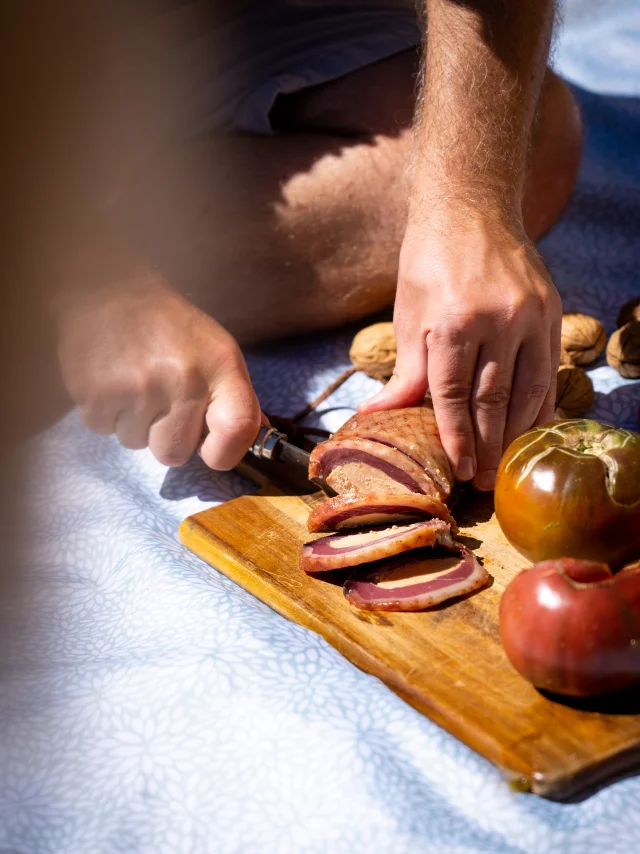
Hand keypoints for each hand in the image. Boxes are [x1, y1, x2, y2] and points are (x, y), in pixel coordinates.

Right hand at [55, 274, 261, 468]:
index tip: (213, 450)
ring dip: (134, 422)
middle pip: (175, 453)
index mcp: (220, 366)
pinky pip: (104, 430)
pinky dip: (106, 412)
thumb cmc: (169, 326)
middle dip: (166, 437)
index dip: (226, 452)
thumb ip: (235, 396)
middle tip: (160, 401)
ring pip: (136, 443)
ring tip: (133, 382)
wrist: (109, 289)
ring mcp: (137, 388)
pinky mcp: (96, 393)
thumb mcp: (216, 349)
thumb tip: (254, 437)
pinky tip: (112, 380)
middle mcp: (182, 379)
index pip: (238, 429)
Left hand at [360, 211, 561, 490]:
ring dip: (516, 431)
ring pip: (528, 389)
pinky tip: (531, 427)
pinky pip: (549, 369)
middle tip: (484, 481)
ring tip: (505, 461)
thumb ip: (404, 373)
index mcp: (453, 321)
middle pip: (493, 399)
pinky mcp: (551, 311)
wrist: (472, 208)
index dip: (456, 437)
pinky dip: (541, 402)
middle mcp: (498, 320)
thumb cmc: (429, 263)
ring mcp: (530, 315)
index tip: (461, 470)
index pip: (454, 395)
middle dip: (488, 444)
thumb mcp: (408, 316)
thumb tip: (376, 416)